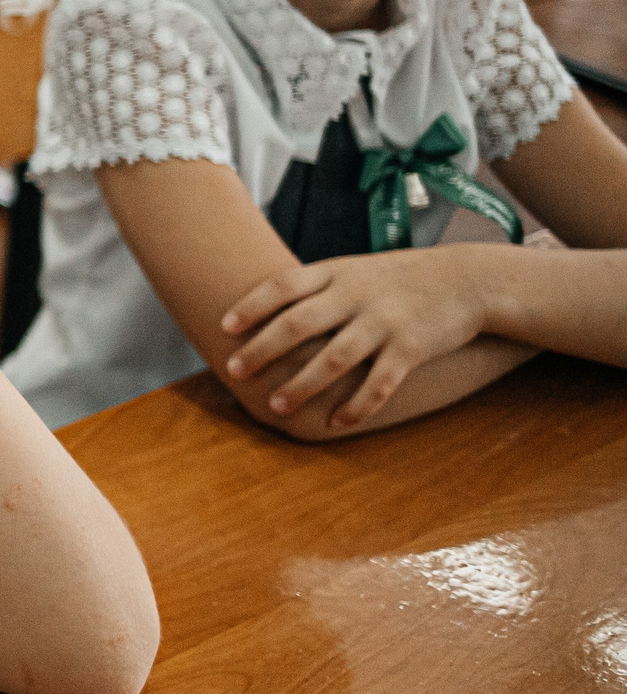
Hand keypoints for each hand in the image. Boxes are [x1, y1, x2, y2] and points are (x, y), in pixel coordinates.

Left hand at [220, 247, 493, 427]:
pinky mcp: (413, 347)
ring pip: (334, 358)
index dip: (252, 305)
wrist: (469, 279)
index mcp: (337, 271)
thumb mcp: (355, 269)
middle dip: (263, 349)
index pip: (284, 284)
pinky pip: (379, 383)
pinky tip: (337, 424)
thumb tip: (264, 307)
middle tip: (234, 371)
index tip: (225, 327)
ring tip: (276, 406)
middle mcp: (356, 294)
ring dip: (302, 385)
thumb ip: (317, 286)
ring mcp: (385, 321)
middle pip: (299, 323)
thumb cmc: (400, 278)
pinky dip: (357, 406)